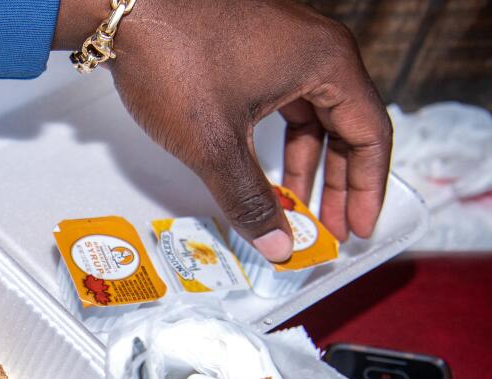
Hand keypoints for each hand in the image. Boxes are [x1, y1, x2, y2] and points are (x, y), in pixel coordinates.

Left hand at [54, 0, 391, 260]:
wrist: (121, 8)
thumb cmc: (172, 55)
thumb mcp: (214, 145)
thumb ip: (249, 200)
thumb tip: (276, 242)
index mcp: (325, 61)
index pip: (370, 134)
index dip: (366, 189)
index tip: (357, 227)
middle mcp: (314, 47)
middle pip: (345, 126)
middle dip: (338, 183)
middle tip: (329, 229)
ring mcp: (283, 46)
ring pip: (312, 117)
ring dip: (305, 166)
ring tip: (295, 210)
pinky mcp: (252, 51)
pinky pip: (283, 104)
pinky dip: (279, 143)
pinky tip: (264, 174)